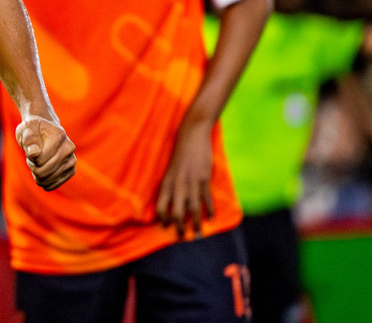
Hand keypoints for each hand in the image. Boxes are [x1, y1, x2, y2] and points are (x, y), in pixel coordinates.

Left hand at [15, 116, 76, 190]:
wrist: (44, 130)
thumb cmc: (33, 130)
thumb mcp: (26, 129)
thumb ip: (29, 140)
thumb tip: (34, 154)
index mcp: (59, 135)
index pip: (41, 159)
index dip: (30, 158)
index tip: (29, 149)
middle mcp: (69, 148)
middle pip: (45, 171)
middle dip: (33, 167)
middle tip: (31, 158)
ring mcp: (71, 161)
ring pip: (48, 179)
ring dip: (37, 174)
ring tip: (37, 163)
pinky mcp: (71, 171)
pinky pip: (54, 185)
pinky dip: (43, 181)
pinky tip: (41, 172)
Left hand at [156, 118, 214, 237]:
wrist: (191, 134)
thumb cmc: (179, 151)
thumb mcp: (170, 168)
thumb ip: (170, 183)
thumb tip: (170, 200)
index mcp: (166, 181)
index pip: (160, 206)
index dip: (163, 218)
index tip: (165, 227)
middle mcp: (177, 184)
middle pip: (177, 212)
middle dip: (179, 227)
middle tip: (182, 237)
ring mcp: (191, 182)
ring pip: (193, 209)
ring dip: (196, 224)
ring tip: (198, 235)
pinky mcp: (204, 179)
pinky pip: (206, 199)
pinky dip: (209, 211)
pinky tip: (211, 220)